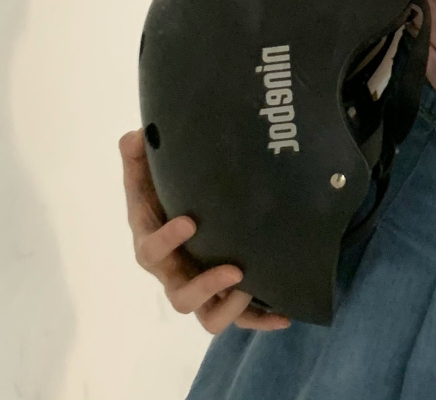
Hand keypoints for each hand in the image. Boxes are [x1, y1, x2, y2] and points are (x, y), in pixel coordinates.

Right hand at [119, 127, 291, 333]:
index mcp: (154, 246)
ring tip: (252, 285)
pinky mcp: (224, 294)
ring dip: (231, 306)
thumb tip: (134, 136)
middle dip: (205, 286)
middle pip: (180, 296)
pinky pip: (240, 316)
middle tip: (233, 268)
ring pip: (209, 315)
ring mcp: (200, 287)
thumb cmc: (163, 197)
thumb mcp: (148, 176)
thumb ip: (138, 158)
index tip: (189, 222)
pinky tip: (285, 314)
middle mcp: (175, 273)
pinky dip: (260, 318)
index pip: (150, 252)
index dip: (166, 242)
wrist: (184, 214)